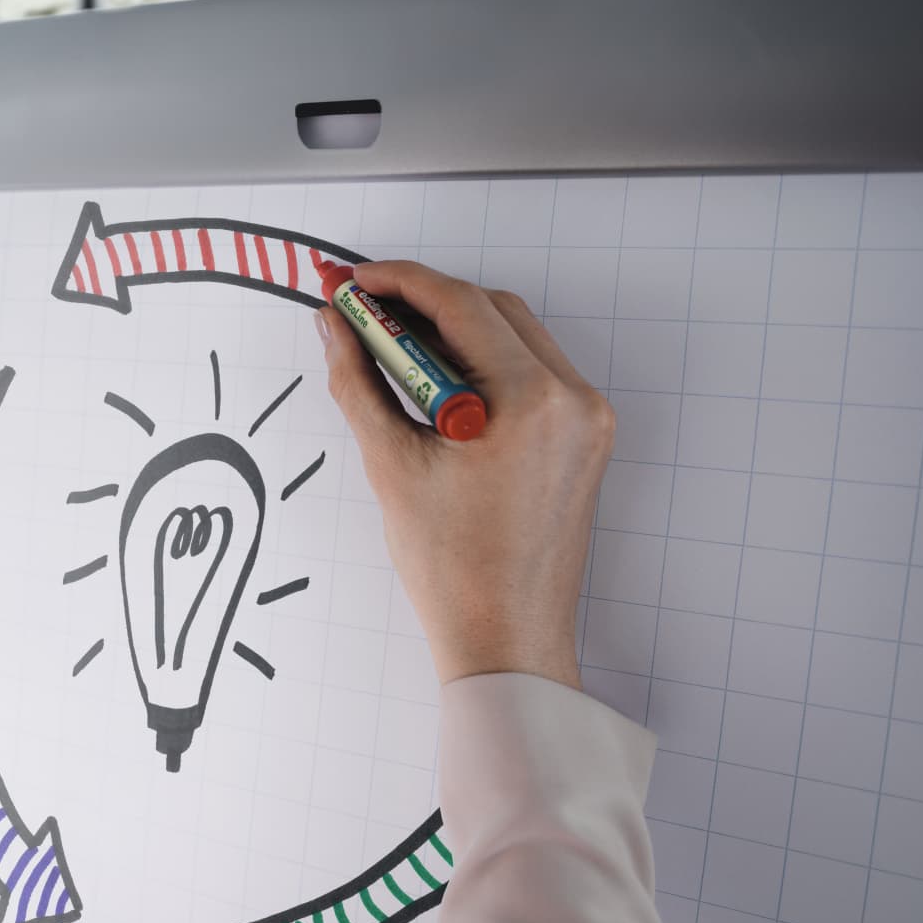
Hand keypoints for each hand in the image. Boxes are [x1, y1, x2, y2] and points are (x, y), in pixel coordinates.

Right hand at [317, 261, 615, 688]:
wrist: (506, 639)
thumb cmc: (456, 570)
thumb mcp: (392, 466)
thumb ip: (359, 383)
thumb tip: (335, 329)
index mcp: (531, 400)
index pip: (460, 305)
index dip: (398, 283)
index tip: (354, 283)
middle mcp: (572, 400)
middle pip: (492, 310)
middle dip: (423, 303)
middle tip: (363, 313)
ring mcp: (587, 419)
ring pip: (514, 336)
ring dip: (453, 331)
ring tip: (391, 351)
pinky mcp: (585, 439)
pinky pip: (532, 373)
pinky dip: (483, 365)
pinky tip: (435, 384)